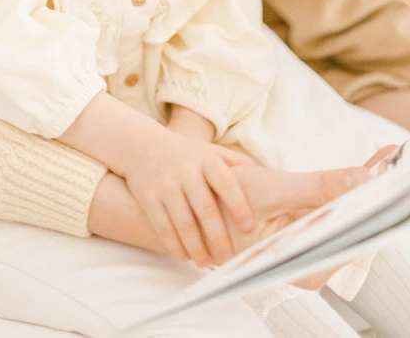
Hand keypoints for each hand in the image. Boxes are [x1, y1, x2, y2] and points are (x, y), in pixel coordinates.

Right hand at [121, 120, 255, 267]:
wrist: (142, 147)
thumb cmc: (186, 155)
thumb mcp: (210, 152)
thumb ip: (235, 163)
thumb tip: (267, 178)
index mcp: (206, 160)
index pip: (226, 183)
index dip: (238, 205)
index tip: (249, 227)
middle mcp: (186, 171)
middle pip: (205, 209)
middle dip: (218, 237)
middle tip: (229, 258)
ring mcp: (166, 185)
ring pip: (183, 223)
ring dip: (196, 247)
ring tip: (206, 263)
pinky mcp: (149, 198)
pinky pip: (163, 227)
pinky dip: (175, 245)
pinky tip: (185, 256)